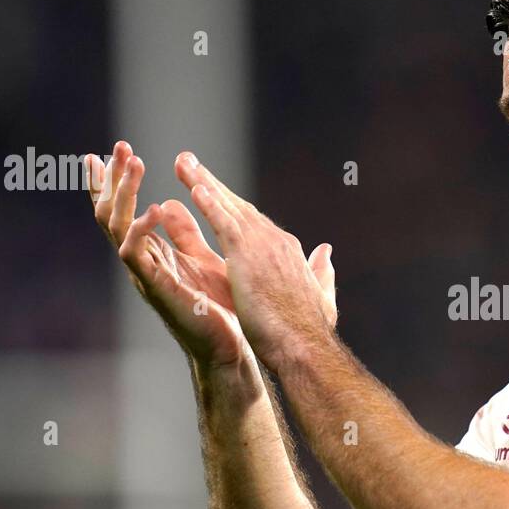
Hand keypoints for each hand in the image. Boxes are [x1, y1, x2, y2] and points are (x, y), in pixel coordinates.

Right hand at [85, 140, 246, 369]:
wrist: (227, 347)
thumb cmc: (215, 307)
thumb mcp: (199, 258)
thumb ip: (183, 232)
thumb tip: (169, 201)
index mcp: (150, 252)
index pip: (121, 211)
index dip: (111, 183)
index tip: (104, 151)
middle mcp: (141, 262)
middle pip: (110, 212)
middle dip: (112, 178)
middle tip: (119, 147)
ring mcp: (144, 275)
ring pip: (116, 226)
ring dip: (124, 192)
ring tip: (134, 163)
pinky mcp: (156, 289)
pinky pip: (137, 256)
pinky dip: (142, 230)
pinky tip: (154, 209)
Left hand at [173, 150, 337, 372]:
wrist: (304, 346)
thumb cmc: (310, 330)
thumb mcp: (321, 296)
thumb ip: (322, 272)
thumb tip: (327, 253)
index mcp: (287, 252)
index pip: (255, 222)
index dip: (232, 205)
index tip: (214, 191)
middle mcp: (275, 241)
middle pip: (238, 206)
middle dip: (212, 183)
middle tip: (187, 161)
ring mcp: (262, 246)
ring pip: (228, 206)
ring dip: (203, 181)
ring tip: (181, 162)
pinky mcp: (247, 257)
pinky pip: (224, 223)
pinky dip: (209, 204)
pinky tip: (193, 187)